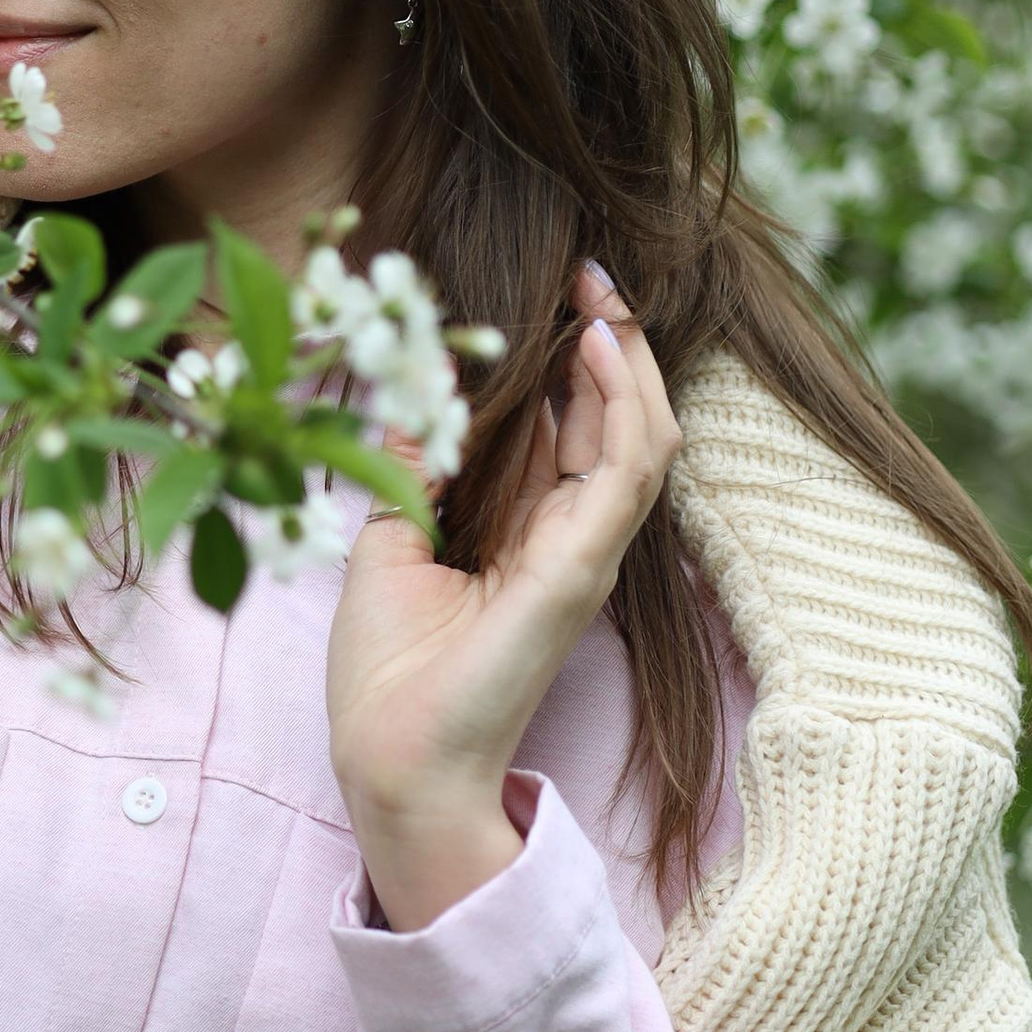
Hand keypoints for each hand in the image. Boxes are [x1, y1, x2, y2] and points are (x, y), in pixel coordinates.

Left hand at [325, 262, 681, 927]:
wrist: (392, 760)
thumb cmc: (389, 672)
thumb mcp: (388, 540)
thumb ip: (413, 467)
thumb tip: (411, 387)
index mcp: (529, 534)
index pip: (573, 429)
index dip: (574, 361)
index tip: (557, 294)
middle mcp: (569, 539)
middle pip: (618, 423)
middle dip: (612, 343)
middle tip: (590, 271)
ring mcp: (584, 555)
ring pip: (643, 439)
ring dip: (630, 363)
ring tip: (602, 296)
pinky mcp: (580, 571)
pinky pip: (626, 474)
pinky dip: (622, 408)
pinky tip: (598, 353)